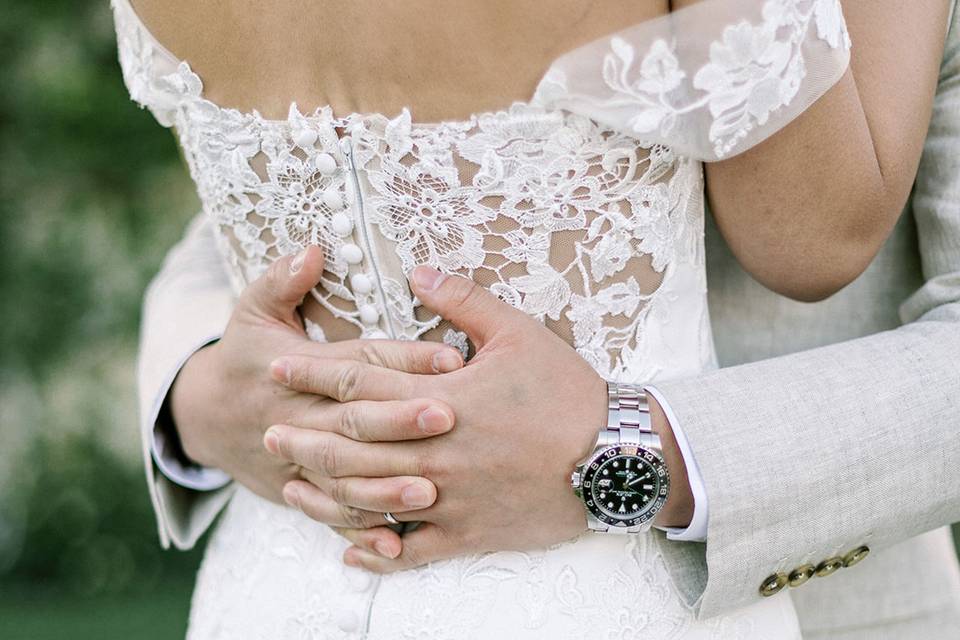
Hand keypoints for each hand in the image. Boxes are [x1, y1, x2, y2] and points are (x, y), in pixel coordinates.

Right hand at [169, 248, 463, 533]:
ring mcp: (296, 460)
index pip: (356, 361)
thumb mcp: (253, 312)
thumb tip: (312, 248)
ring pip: (343, 476)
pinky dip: (359, 531)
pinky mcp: (299, 490)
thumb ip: (281, 280)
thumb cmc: (244, 356)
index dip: (402, 358)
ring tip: (432, 489)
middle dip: (401, 420)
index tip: (450, 357)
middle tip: (451, 417)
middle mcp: (297, 417)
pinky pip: (329, 515)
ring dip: (385, 485)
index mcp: (296, 369)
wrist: (205, 419)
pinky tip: (396, 542)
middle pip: (354, 419)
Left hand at [266, 266, 692, 572]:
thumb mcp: (519, 333)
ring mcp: (449, 499)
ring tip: (291, 485)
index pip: (361, 386)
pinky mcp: (469, 533)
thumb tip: (419, 269)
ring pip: (370, 500)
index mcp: (441, 400)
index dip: (314, 376)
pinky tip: (350, 551)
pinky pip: (412, 550)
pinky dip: (378, 552)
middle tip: (268, 433)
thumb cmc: (567, 393)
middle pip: (352, 448)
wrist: (615, 460)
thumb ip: (462, 301)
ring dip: (325, 493)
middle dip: (305, 438)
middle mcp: (434, 452)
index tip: (279, 369)